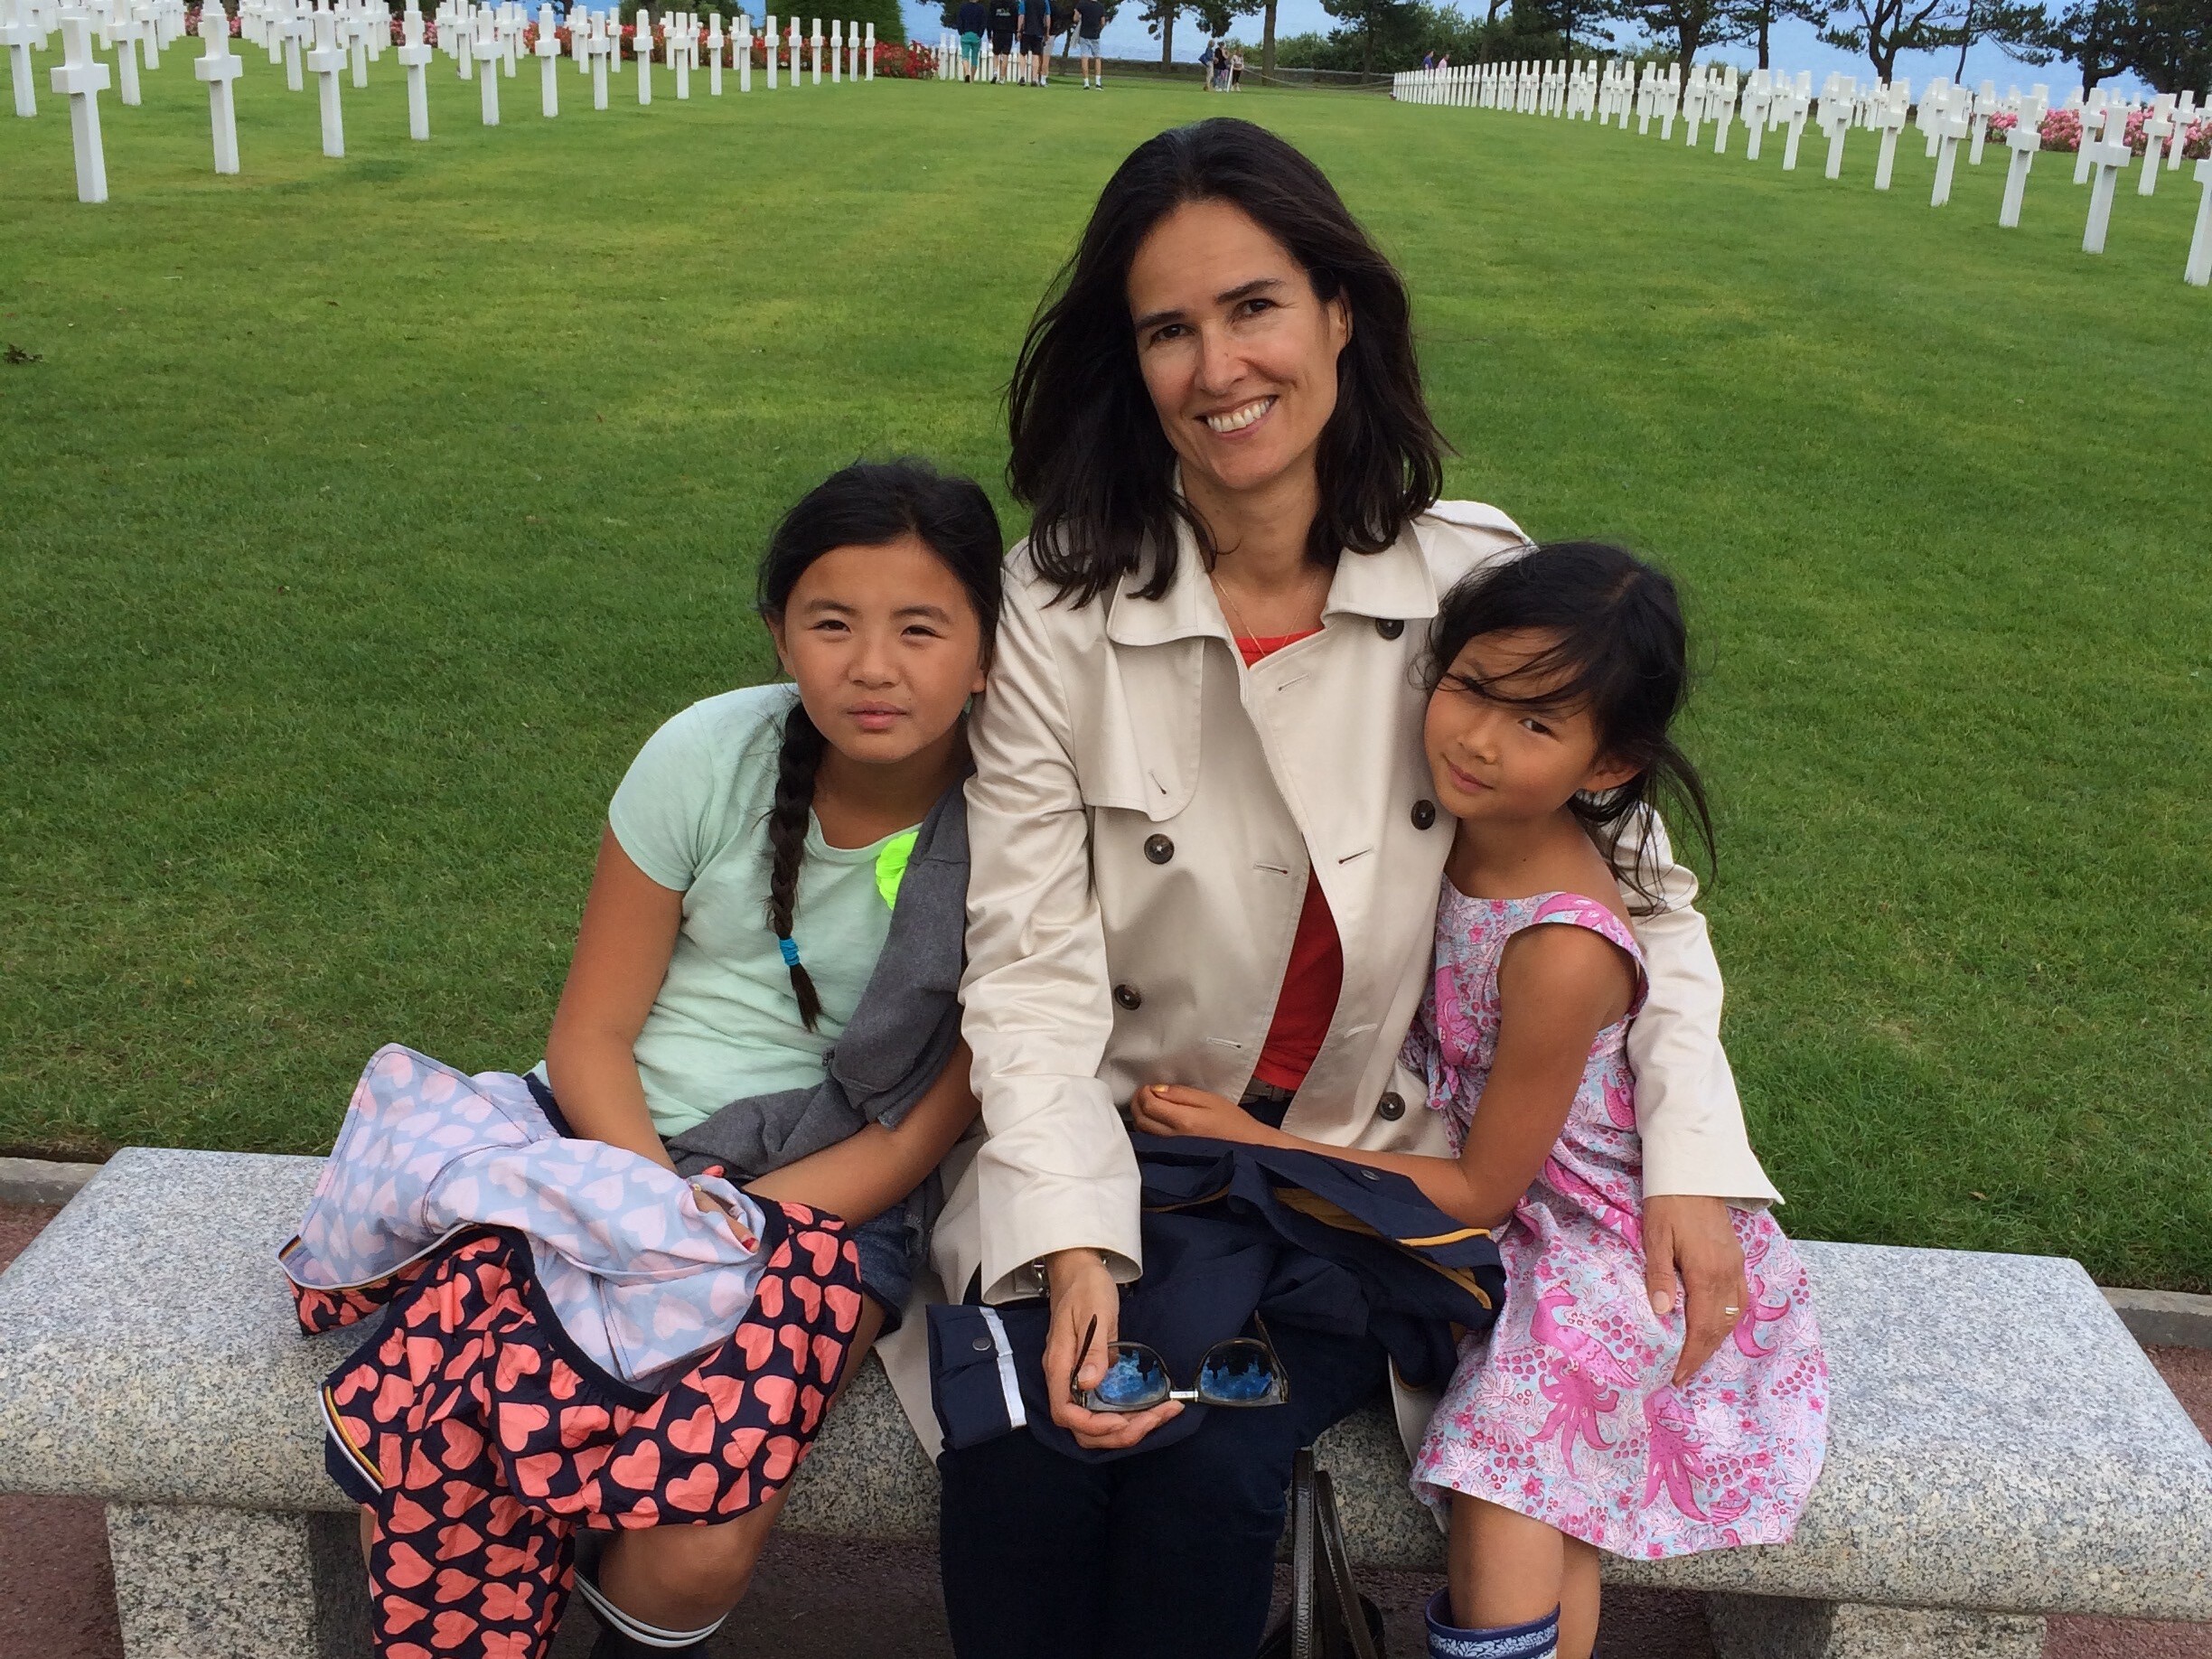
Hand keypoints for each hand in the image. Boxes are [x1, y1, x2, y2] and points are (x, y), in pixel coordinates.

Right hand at [1041, 1248, 1180, 1450]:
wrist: (1079, 1270)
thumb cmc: (1086, 1287)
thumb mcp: (1095, 1313)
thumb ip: (1093, 1350)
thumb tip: (1088, 1384)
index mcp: (1058, 1365)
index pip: (1065, 1413)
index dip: (1093, 1425)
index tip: (1122, 1420)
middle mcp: (1064, 1378)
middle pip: (1083, 1427)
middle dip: (1119, 1432)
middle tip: (1155, 1418)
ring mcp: (1076, 1379)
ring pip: (1095, 1422)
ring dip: (1127, 1428)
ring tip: (1161, 1414)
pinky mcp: (1090, 1377)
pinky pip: (1104, 1407)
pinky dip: (1128, 1415)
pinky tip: (1152, 1408)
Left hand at [1128, 1083, 1274, 1143]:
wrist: (1248, 1149)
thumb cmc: (1234, 1123)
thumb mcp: (1210, 1100)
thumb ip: (1182, 1094)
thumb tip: (1157, 1090)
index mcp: (1184, 1121)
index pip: (1150, 1105)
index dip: (1144, 1093)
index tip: (1148, 1087)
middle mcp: (1174, 1138)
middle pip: (1141, 1119)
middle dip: (1138, 1104)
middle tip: (1144, 1094)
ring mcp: (1172, 1150)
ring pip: (1143, 1132)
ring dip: (1140, 1117)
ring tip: (1149, 1106)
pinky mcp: (1174, 1157)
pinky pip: (1151, 1143)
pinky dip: (1147, 1130)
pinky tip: (1154, 1123)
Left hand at [1643, 1194, 1748, 1385]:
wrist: (1695, 1171)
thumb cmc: (1668, 1202)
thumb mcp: (1655, 1236)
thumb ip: (1660, 1275)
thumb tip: (1663, 1314)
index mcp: (1706, 1272)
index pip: (1702, 1326)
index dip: (1691, 1355)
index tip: (1677, 1376)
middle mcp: (1727, 1274)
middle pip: (1720, 1327)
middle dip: (1702, 1354)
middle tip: (1682, 1376)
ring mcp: (1736, 1266)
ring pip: (1733, 1315)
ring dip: (1716, 1340)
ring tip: (1695, 1358)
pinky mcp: (1737, 1258)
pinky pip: (1739, 1299)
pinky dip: (1728, 1320)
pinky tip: (1715, 1326)